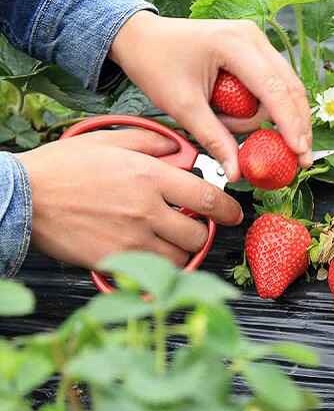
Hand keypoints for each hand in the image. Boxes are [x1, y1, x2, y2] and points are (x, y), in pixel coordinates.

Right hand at [17, 129, 242, 267]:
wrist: (24, 196)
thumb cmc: (62, 168)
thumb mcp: (110, 139)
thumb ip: (150, 141)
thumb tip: (177, 146)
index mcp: (149, 177)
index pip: (207, 198)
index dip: (228, 210)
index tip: (233, 214)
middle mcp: (146, 210)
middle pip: (198, 234)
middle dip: (203, 233)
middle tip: (194, 227)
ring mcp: (131, 238)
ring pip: (179, 258)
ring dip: (181, 252)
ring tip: (168, 241)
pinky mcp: (114, 260)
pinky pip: (151, 271)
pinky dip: (156, 267)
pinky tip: (148, 254)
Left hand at [109, 11, 312, 178]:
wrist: (140, 37)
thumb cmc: (155, 64)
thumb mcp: (182, 106)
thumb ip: (214, 139)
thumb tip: (236, 172)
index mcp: (235, 44)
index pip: (274, 89)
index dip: (290, 124)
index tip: (299, 153)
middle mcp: (253, 37)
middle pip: (290, 87)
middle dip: (297, 125)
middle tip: (300, 158)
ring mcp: (257, 41)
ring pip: (286, 87)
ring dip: (276, 117)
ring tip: (238, 131)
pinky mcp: (255, 49)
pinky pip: (274, 83)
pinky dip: (270, 107)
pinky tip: (254, 122)